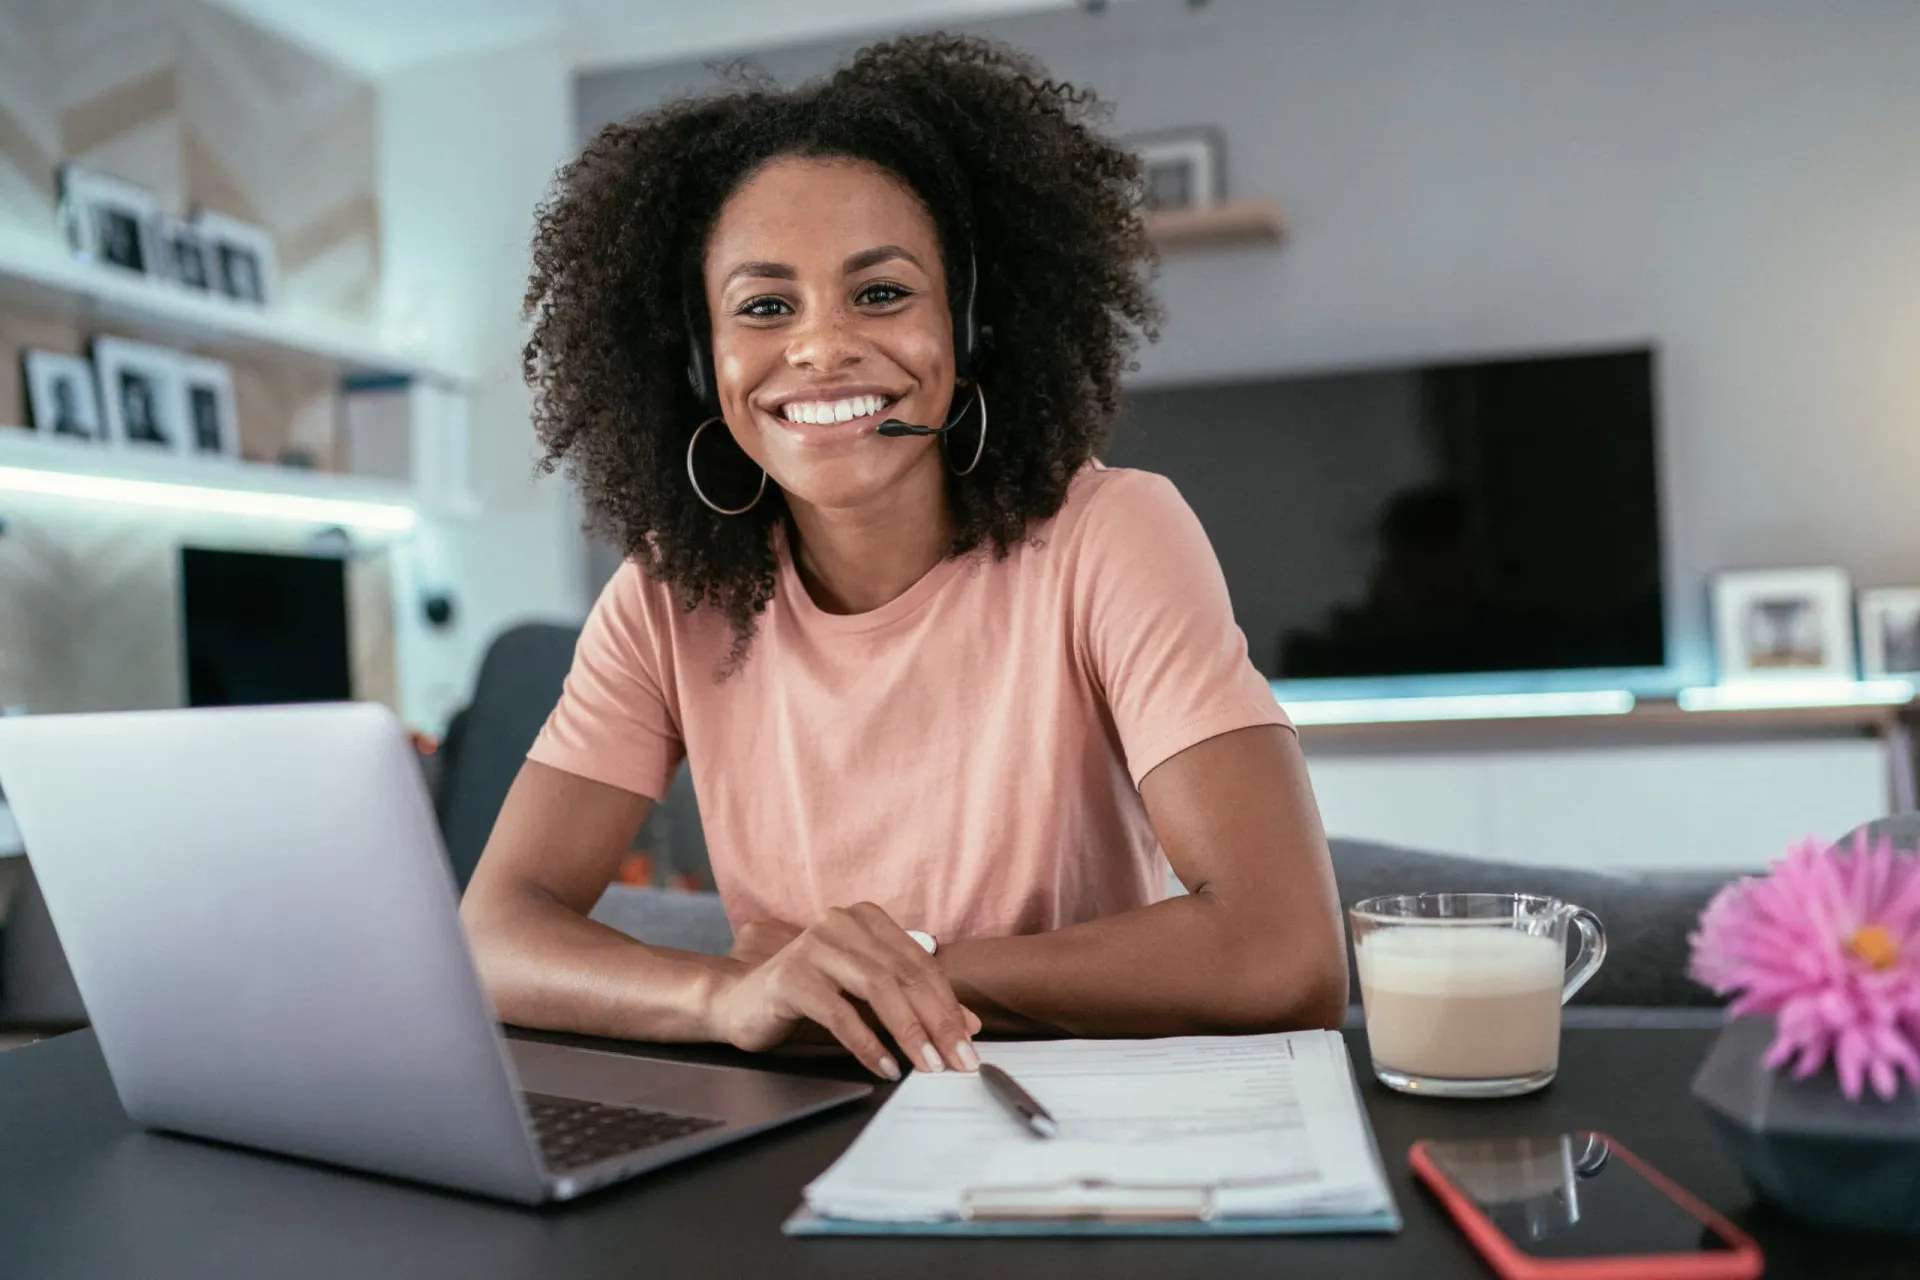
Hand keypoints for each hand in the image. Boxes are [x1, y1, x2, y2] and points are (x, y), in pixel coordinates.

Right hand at [706, 903, 980, 1079]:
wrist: (739, 1002)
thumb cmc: (807, 996)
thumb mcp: (865, 995)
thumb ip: (912, 1001)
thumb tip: (969, 1025)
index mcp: (865, 919)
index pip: (921, 964)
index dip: (950, 1005)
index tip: (970, 1042)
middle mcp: (841, 923)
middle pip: (905, 975)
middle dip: (939, 1022)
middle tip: (959, 1060)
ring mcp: (813, 946)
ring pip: (878, 989)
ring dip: (909, 1033)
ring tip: (929, 1065)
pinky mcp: (791, 977)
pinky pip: (840, 1013)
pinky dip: (868, 1043)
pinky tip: (885, 1067)